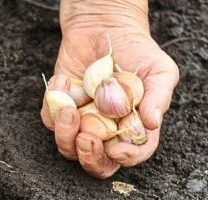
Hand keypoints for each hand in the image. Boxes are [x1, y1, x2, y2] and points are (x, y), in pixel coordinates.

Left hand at [41, 10, 178, 177]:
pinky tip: (64, 80)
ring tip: (68, 109)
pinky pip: (48, 121)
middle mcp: (106, 133)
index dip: (126, 158)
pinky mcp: (58, 112)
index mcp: (133, 129)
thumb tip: (152, 123)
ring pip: (67, 148)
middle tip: (87, 138)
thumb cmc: (138, 52)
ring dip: (65, 133)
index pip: (132, 155)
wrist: (105, 28)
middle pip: (96, 164)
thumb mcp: (159, 70)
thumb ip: (158, 97)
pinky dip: (52, 104)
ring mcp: (81, 124)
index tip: (116, 149)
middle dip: (89, 158)